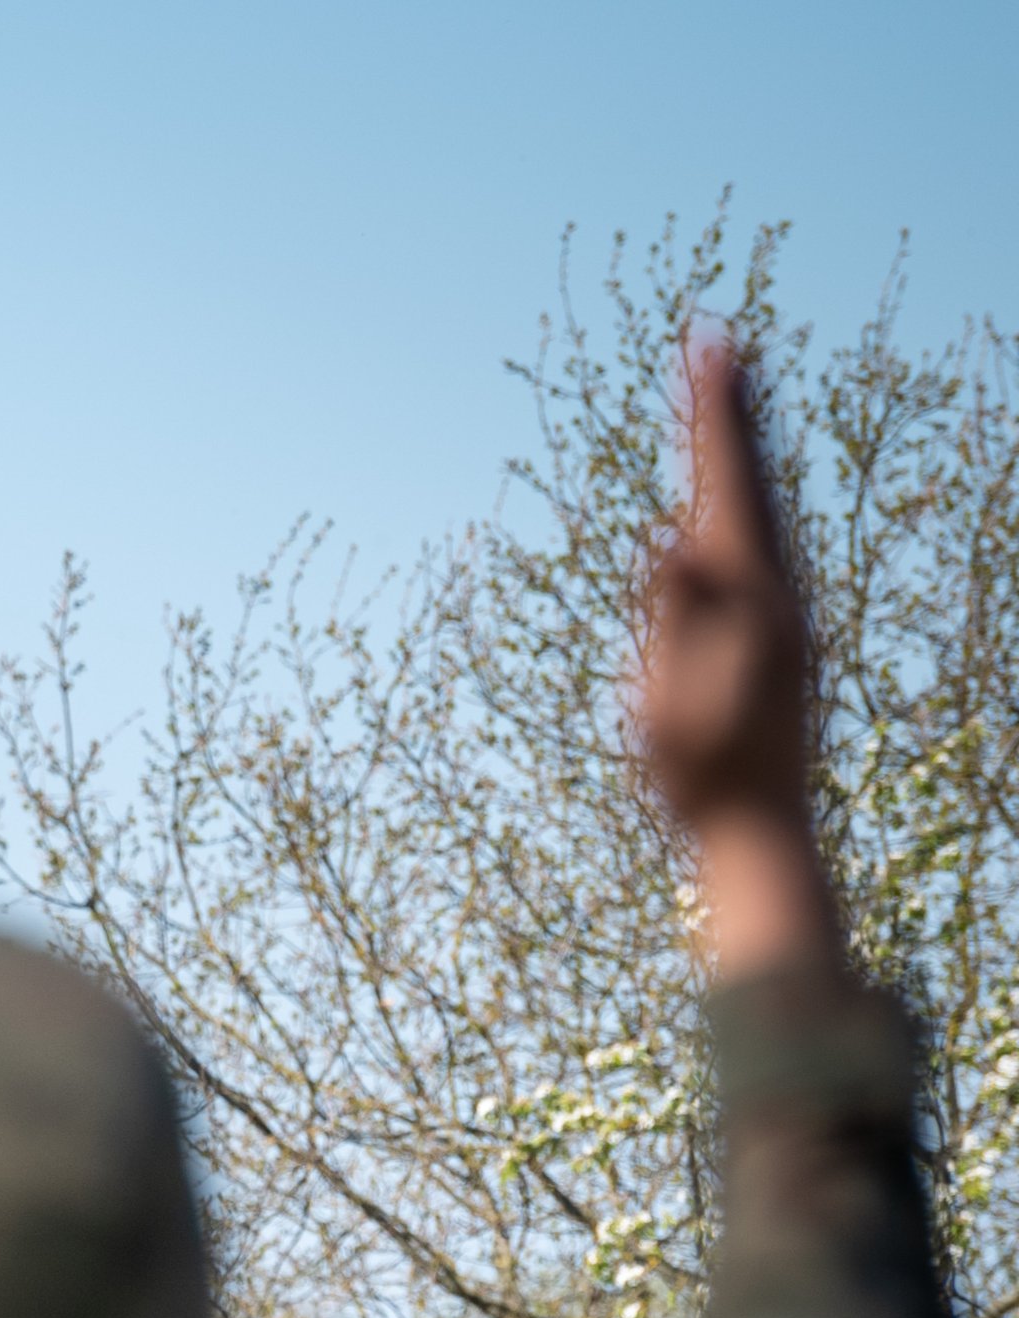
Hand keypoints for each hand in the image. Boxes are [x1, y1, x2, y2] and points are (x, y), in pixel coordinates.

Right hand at [641, 343, 836, 977]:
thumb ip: (677, 617)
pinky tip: (734, 508)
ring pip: (767, 514)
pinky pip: (763, 547)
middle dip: (733, 415)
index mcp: (754, 597)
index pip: (729, 484)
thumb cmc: (706, 777)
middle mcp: (780, 595)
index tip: (709, 348)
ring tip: (731, 405)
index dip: (715, 417)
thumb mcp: (673, 700)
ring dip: (746, 455)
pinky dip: (747, 505)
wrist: (763, 832)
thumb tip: (673, 543)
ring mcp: (784, 618)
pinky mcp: (779, 641)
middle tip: (721, 346)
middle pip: (756, 484)